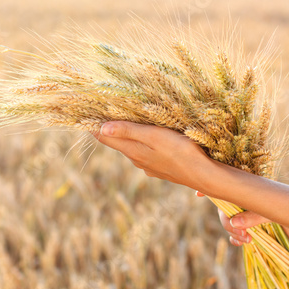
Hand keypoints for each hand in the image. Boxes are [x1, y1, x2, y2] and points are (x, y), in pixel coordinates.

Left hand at [93, 121, 210, 188]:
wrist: (204, 176)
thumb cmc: (180, 151)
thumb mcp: (153, 137)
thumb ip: (128, 132)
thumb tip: (100, 128)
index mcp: (132, 151)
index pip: (105, 137)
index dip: (93, 125)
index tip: (84, 114)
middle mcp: (137, 160)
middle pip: (116, 142)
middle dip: (107, 128)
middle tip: (99, 112)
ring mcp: (148, 165)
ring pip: (131, 148)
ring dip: (124, 135)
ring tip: (121, 121)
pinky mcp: (160, 167)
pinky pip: (144, 153)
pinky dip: (139, 143)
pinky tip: (146, 138)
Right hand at [195, 191, 288, 245]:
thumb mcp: (274, 211)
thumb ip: (253, 215)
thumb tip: (234, 223)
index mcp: (250, 189)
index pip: (228, 185)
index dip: (211, 188)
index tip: (198, 193)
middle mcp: (248, 200)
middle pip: (226, 208)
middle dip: (227, 221)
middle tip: (240, 233)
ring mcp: (250, 214)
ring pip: (231, 222)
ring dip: (233, 232)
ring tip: (247, 240)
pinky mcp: (255, 228)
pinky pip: (238, 233)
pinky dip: (238, 239)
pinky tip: (243, 243)